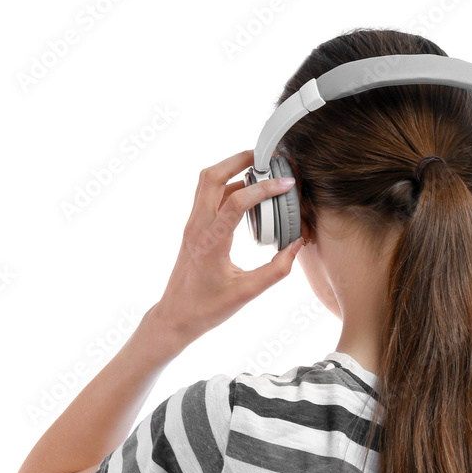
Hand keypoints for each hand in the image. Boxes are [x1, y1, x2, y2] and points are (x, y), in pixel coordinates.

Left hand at [145, 150, 301, 344]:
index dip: (263, 189)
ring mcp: (193, 226)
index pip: (236, 203)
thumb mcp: (247, 293)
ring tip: (258, 169)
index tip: (285, 184)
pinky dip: (227, 186)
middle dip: (238, 159)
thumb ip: (276, 270)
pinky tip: (247, 194)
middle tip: (265, 156)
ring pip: (206, 182)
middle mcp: (197, 228)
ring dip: (230, 168)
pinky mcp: (194, 228)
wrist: (175, 316)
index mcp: (211, 243)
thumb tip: (296, 246)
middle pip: (210, 176)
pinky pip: (208, 196)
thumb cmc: (206, 308)